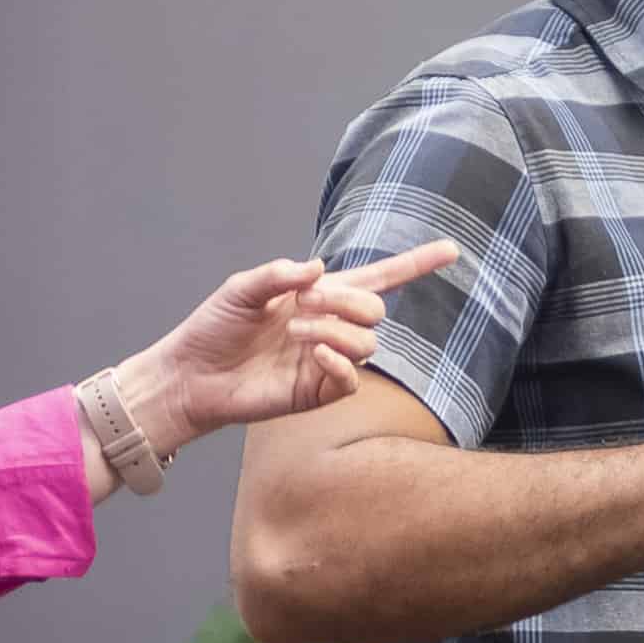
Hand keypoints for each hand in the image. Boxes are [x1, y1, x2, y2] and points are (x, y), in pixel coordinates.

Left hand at [115, 241, 465, 452]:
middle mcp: (330, 327)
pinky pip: (352, 376)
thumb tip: (319, 271)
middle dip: (350, 301)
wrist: (192, 374)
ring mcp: (327, 361)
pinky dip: (339, 360)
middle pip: (377, 309)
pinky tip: (312, 353)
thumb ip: (280, 274)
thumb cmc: (214, 328)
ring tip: (296, 332)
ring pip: (368, 342)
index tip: (451, 251)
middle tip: (306, 304)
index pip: (378, 278)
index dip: (415, 264)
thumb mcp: (242, 288)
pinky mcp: (318, 391)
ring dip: (336, 329)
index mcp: (318, 296)